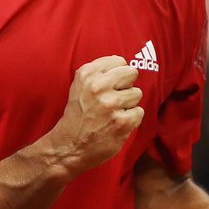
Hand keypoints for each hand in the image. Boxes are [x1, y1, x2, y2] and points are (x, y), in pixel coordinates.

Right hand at [50, 55, 143, 173]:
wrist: (69, 146)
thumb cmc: (78, 115)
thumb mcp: (80, 86)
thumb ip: (99, 72)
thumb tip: (123, 62)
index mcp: (88, 73)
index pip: (120, 61)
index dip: (118, 75)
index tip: (109, 87)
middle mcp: (98, 86)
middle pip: (132, 73)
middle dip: (126, 86)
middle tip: (114, 100)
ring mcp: (111, 104)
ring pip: (137, 94)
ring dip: (128, 105)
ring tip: (112, 114)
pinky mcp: (122, 121)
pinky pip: (139, 112)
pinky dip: (131, 120)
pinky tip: (116, 125)